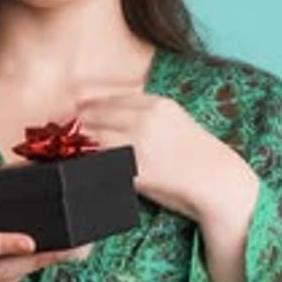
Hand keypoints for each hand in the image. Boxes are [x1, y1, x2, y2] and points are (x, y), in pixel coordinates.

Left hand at [79, 88, 258, 232]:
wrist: (216, 180)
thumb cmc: (194, 152)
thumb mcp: (173, 119)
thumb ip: (143, 112)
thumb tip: (106, 114)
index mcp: (154, 104)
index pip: (104, 101)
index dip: (85, 111)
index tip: (74, 119)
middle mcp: (144, 120)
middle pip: (92, 118)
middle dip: (77, 128)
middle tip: (65, 139)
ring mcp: (138, 146)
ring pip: (91, 140)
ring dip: (79, 148)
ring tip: (71, 155)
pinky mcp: (135, 172)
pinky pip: (101, 165)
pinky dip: (90, 167)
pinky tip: (86, 171)